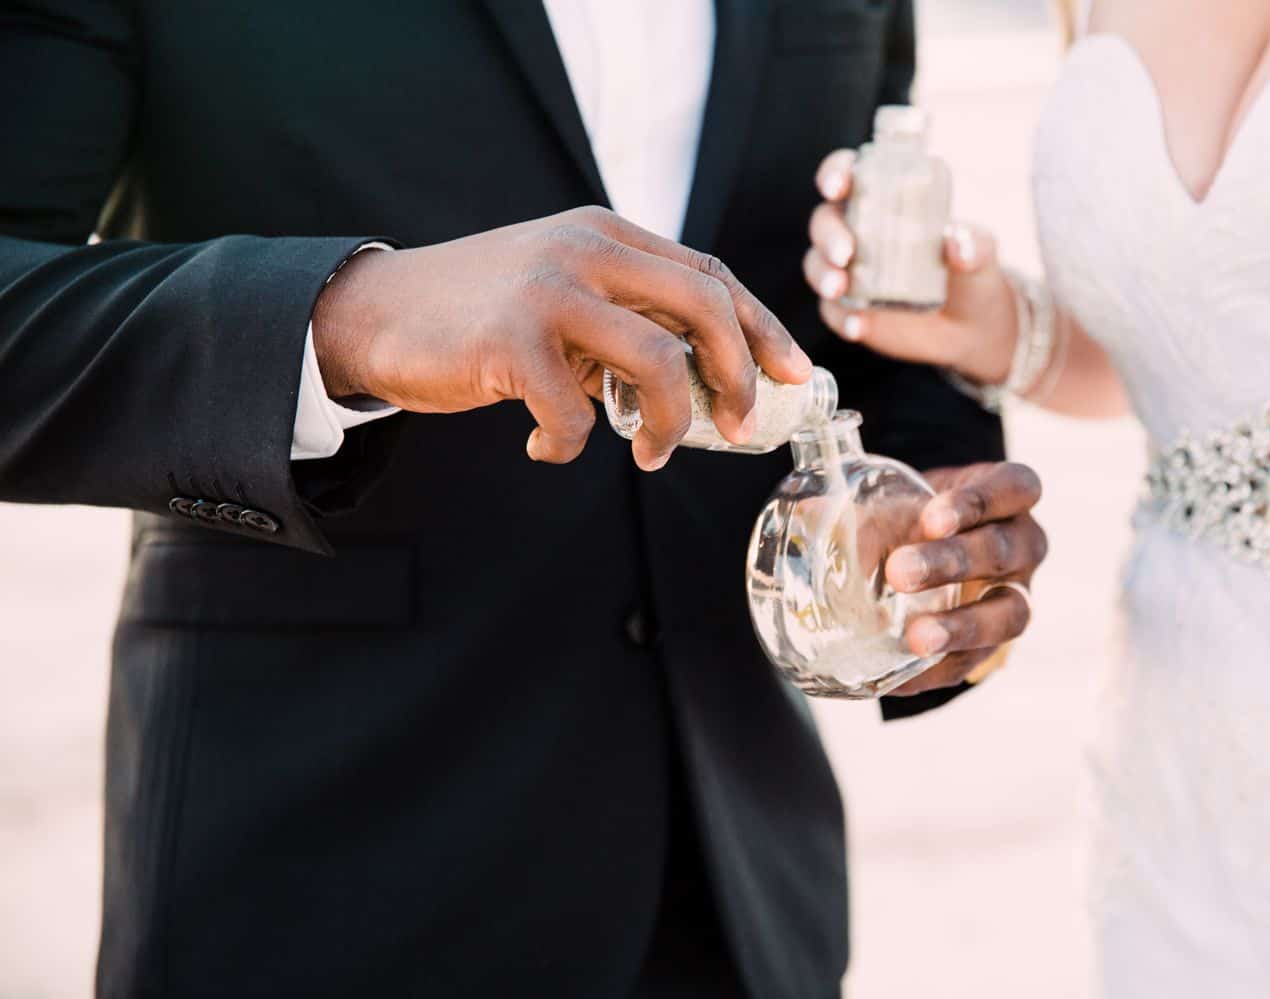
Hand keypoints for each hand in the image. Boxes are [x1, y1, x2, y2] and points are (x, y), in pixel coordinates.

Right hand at [312, 206, 812, 470]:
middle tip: (739, 424)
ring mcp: (548, 289)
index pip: (711, 272)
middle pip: (704, 305)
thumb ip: (626, 317)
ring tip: (649, 453)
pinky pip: (573, 413)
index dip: (762, 326)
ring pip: (657, 362)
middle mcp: (586, 248)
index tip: (796, 374)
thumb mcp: (565, 294)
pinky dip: (568, 445)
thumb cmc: (483, 316)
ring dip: (670, 424)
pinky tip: (544, 445)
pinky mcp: (508, 338)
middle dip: (739, 373)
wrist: (376, 313)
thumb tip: (709, 381)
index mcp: (607, 233)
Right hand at [804, 150, 1016, 385]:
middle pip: (825, 221)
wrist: (971, 326)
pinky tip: (857, 326)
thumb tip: (957, 239)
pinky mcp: (849, 308)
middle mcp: (859, 232)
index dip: (835, 174)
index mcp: (885, 201)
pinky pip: (832, 310)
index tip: (836, 186)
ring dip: (822, 274)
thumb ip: (973, 245)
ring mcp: (850, 272)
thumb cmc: (972, 273)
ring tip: (839, 290)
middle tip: (844, 253)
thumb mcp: (980, 255)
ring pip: (817, 264)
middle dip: (828, 234)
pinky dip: (839, 317)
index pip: (850, 176)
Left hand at [883, 462, 1045, 695]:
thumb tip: (810, 514)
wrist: (937, 560)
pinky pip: (978, 662)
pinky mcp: (998, 644)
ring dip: (962, 626)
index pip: (1016, 487)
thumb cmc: (919, 518)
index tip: (932, 518)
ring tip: (916, 638)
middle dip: (952, 562)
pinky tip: (901, 678)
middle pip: (1004, 550)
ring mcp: (1018, 595)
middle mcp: (1023, 545)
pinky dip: (939, 670)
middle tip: (899, 572)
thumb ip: (864, 509)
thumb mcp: (900, 502)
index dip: (980, 501)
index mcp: (1008, 497)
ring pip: (1010, 613)